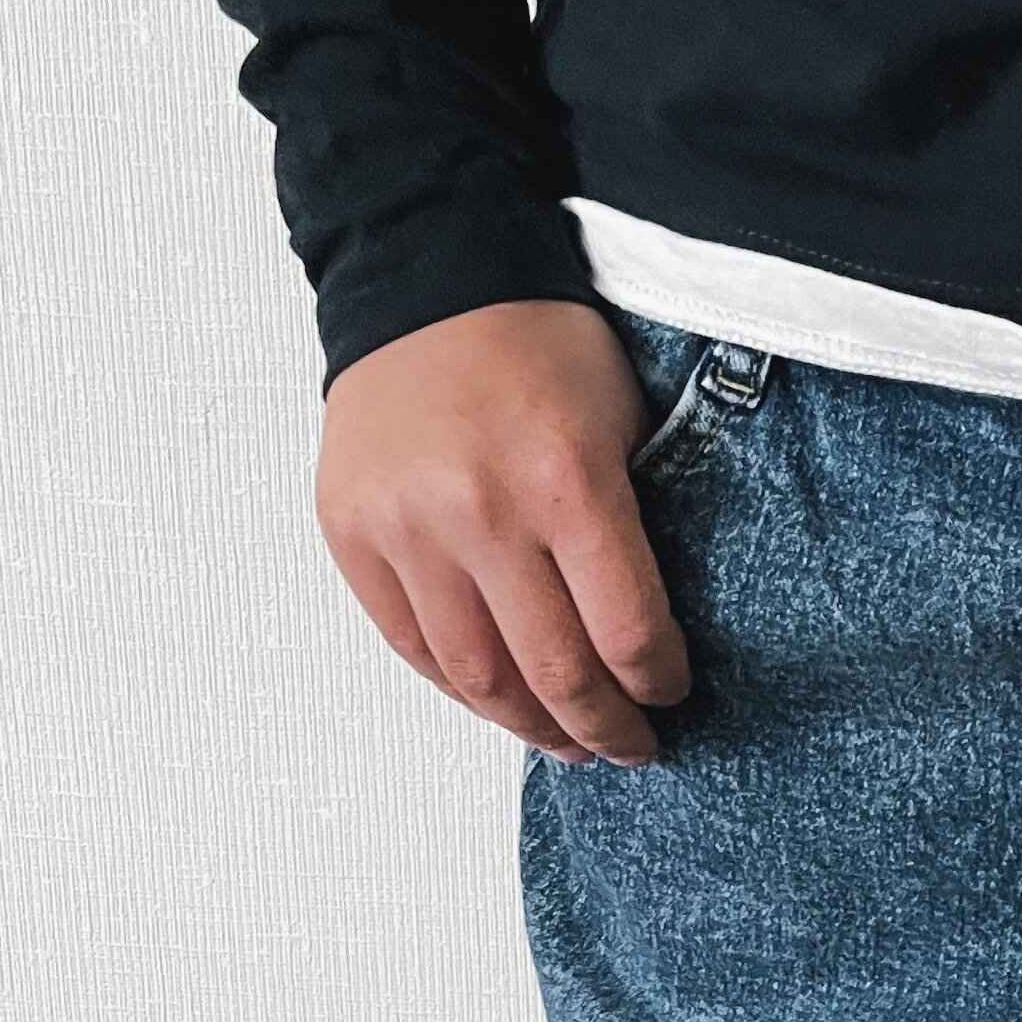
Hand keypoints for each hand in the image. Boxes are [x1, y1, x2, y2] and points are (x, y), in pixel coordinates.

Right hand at [316, 299, 688, 767]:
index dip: (658, 685)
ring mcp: (407, 526)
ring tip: (566, 741)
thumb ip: (631, 530)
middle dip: (604, 729)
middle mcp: (480, 512)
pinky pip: (412, 646)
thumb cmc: (539, 346)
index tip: (670, 695)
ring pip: (477, 678)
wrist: (425, 273)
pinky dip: (462, 689)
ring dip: (531, 727)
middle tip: (629, 748)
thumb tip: (645, 643)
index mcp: (565, 481)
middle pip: (554, 674)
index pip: (627, 634)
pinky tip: (500, 700)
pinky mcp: (352, 532)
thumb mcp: (623, 420)